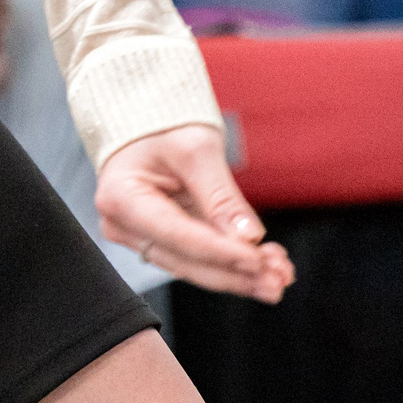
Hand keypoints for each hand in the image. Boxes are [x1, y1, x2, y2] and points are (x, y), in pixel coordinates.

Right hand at [95, 124, 293, 303]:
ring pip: (198, 266)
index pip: (178, 235)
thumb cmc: (164, 124)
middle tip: (277, 281)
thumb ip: (221, 196)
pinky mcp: (167, 239)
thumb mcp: (195, 149)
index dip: (221, 253)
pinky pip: (204, 257)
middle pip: (187, 261)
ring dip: (242, 274)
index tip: (258, 262)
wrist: (150, 121)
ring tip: (280, 276)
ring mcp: (144, 235)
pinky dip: (236, 262)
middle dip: (236, 273)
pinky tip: (269, 264)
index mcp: (122, 198)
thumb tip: (248, 237)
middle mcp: (125, 225)